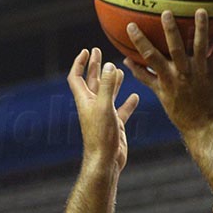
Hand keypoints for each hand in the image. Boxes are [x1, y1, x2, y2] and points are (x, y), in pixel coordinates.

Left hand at [67, 47, 138, 172]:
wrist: (106, 160)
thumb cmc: (102, 135)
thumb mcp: (105, 107)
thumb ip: (108, 86)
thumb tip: (109, 66)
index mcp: (85, 100)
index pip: (76, 77)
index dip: (79, 63)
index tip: (86, 51)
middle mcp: (93, 106)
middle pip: (92, 82)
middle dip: (95, 66)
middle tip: (98, 51)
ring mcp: (104, 115)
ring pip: (108, 94)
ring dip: (112, 81)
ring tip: (119, 69)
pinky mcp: (115, 125)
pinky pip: (121, 110)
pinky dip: (127, 102)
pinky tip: (135, 96)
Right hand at [124, 10, 212, 133]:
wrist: (203, 125)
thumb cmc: (179, 109)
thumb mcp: (159, 94)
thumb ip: (144, 75)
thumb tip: (126, 60)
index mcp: (167, 78)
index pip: (150, 57)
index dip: (140, 42)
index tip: (130, 25)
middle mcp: (183, 73)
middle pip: (176, 49)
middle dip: (170, 31)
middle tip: (166, 12)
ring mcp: (200, 72)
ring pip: (201, 47)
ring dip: (200, 28)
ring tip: (200, 10)